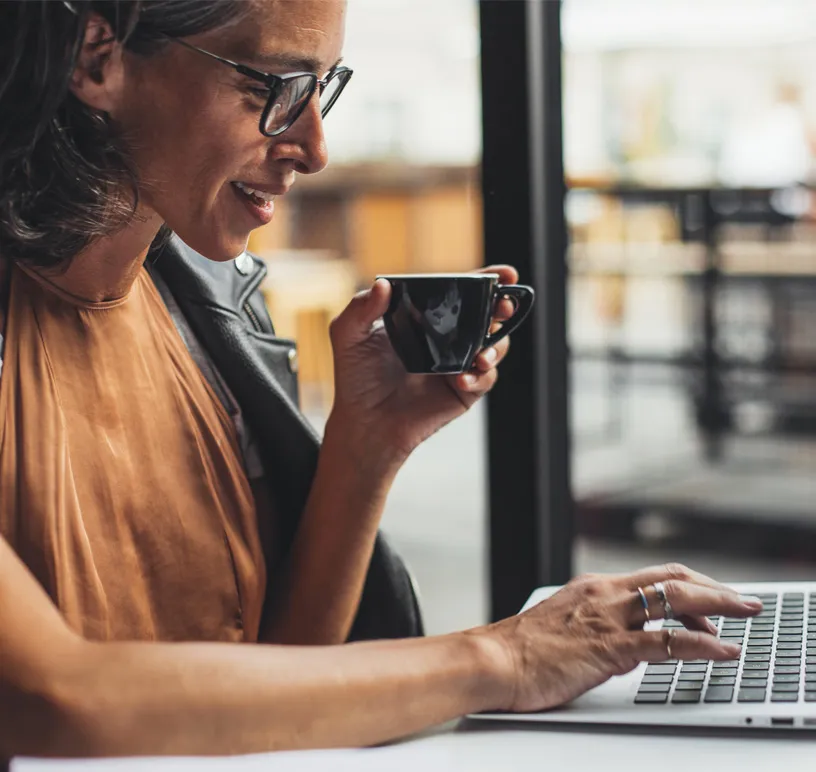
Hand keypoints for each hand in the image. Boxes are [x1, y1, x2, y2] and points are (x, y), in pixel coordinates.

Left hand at [327, 266, 519, 466]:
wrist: (364, 421)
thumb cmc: (356, 377)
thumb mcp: (349, 335)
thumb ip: (361, 307)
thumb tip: (383, 285)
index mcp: (425, 316)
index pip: (460, 291)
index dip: (486, 280)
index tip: (504, 274)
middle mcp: (446, 337)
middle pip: (487, 315)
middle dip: (502, 306)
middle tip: (502, 306)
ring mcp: (458, 363)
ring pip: (495, 346)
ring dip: (496, 345)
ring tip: (482, 354)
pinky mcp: (464, 391)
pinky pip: (485, 379)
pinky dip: (481, 376)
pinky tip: (463, 378)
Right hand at [484, 564, 762, 712]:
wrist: (495, 660)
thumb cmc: (521, 649)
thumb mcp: (565, 628)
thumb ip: (599, 631)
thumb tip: (628, 651)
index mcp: (593, 588)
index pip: (653, 577)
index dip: (689, 585)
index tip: (712, 598)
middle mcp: (604, 594)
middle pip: (672, 579)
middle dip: (714, 587)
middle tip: (743, 600)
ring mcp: (607, 618)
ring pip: (675, 599)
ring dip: (718, 605)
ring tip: (746, 614)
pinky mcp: (608, 647)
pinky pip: (665, 642)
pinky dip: (702, 645)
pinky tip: (722, 651)